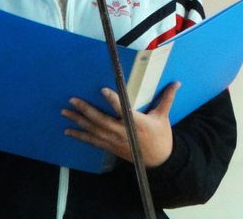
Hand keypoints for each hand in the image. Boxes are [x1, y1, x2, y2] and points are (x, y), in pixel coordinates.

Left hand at [62, 81, 180, 167]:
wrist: (158, 160)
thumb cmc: (160, 136)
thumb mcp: (163, 116)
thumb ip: (167, 98)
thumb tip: (176, 82)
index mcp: (136, 123)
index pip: (122, 109)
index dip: (112, 100)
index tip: (103, 90)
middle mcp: (123, 132)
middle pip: (101, 120)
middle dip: (85, 110)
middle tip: (72, 100)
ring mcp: (114, 141)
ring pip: (93, 130)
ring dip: (78, 121)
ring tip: (65, 112)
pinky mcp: (110, 147)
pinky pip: (92, 141)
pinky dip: (80, 136)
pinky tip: (69, 130)